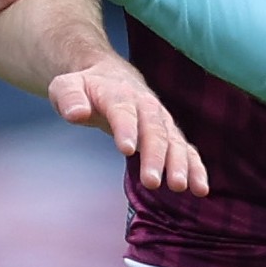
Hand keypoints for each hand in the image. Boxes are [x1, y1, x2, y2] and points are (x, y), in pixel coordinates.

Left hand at [49, 57, 208, 194]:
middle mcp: (146, 106)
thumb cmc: (84, 87)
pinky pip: (185, 150)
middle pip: (154, 131)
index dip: (126, 128)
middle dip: (155, 156)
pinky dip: (195, 167)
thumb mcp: (66, 86)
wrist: (109, 77)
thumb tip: (75, 112)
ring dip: (179, 164)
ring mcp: (161, 120)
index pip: (123, 111)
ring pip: (174, 141)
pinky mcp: (169, 134)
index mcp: (118, 94)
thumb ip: (69, 97)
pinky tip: (200, 189)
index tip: (126, 149)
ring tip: (180, 187)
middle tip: (152, 181)